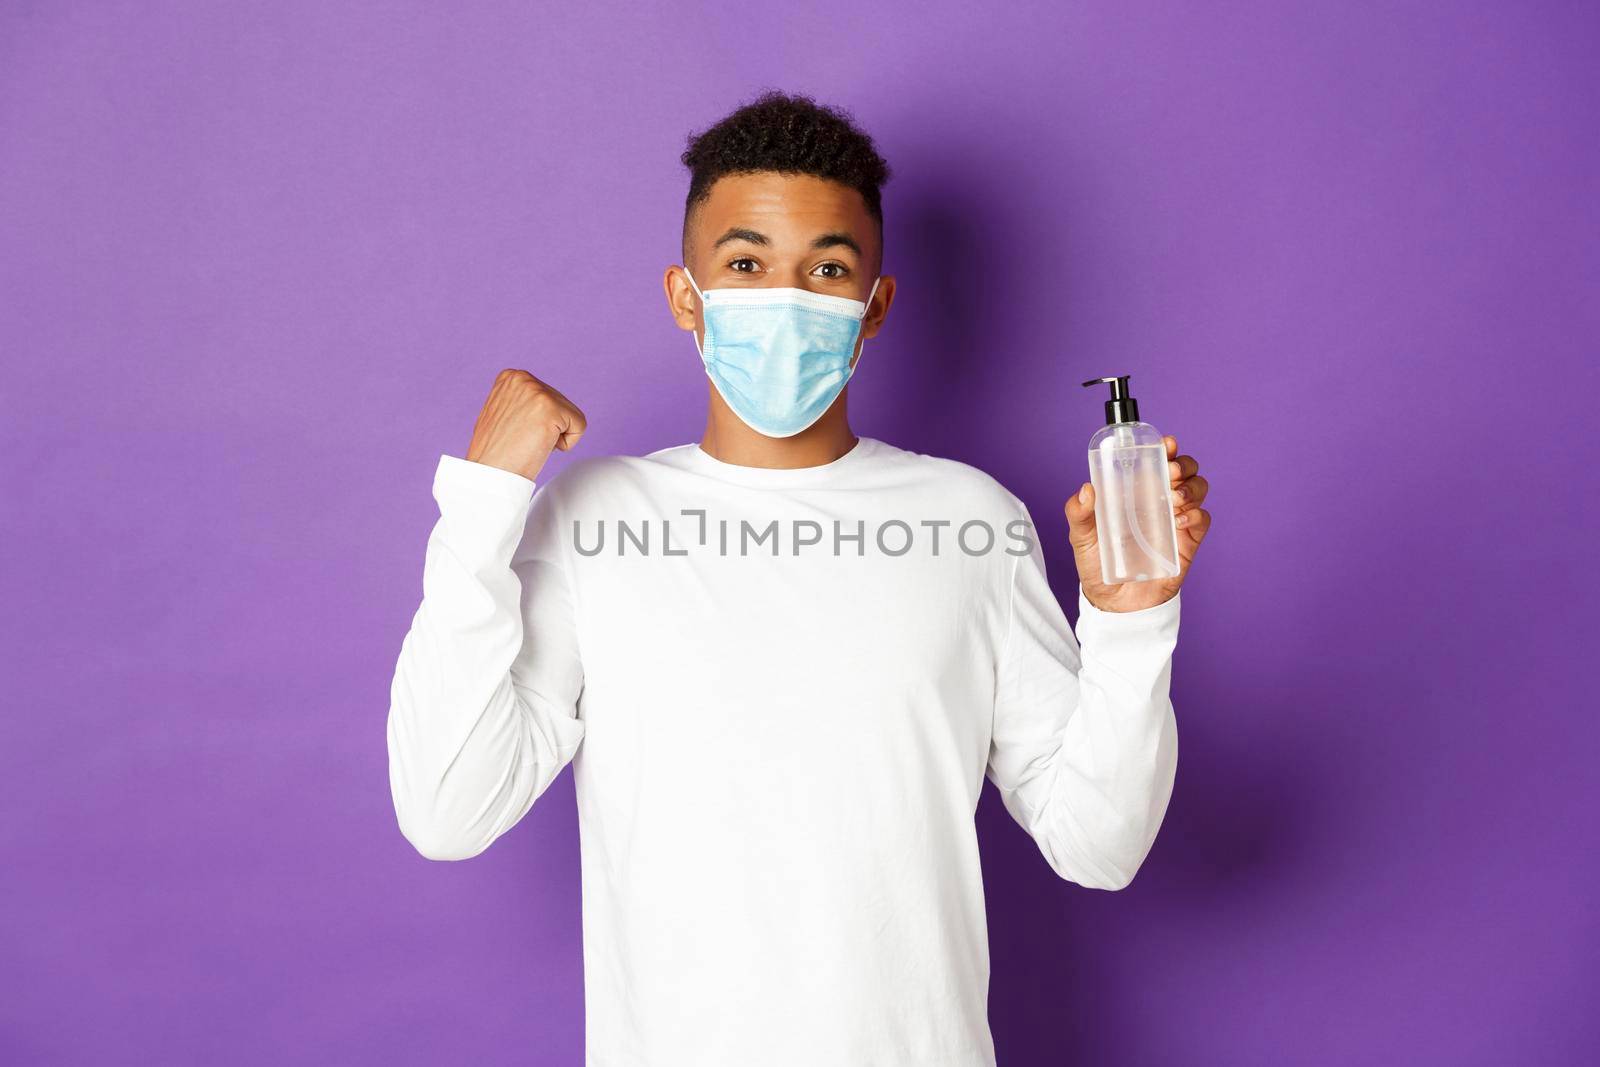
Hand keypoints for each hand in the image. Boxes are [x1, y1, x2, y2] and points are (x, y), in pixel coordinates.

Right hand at [464, 369, 586, 482]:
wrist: (489, 474)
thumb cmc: (494, 452)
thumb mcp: (502, 413)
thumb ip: (520, 402)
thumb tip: (536, 405)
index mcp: (511, 377)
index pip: (549, 397)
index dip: (539, 421)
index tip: (517, 432)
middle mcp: (523, 378)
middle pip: (562, 404)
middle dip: (548, 427)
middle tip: (522, 440)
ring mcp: (536, 391)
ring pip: (571, 416)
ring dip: (555, 435)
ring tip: (529, 442)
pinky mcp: (551, 408)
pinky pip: (580, 426)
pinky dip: (566, 444)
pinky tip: (540, 446)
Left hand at [1064, 434, 1211, 612]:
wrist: (1114, 603)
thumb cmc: (1098, 565)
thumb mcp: (1081, 537)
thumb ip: (1079, 514)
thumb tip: (1086, 490)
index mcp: (1136, 492)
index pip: (1156, 461)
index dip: (1166, 448)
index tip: (1166, 443)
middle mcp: (1159, 501)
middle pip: (1185, 470)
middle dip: (1183, 464)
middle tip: (1169, 473)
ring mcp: (1176, 520)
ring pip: (1198, 488)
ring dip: (1191, 487)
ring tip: (1173, 499)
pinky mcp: (1187, 542)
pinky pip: (1202, 519)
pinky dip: (1195, 514)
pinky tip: (1179, 520)